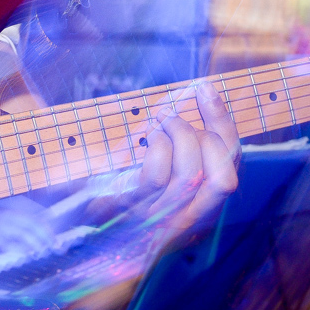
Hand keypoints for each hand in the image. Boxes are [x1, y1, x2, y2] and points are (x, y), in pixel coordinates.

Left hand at [132, 82, 240, 234]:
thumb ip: (188, 142)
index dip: (223, 124)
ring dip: (179, 135)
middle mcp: (188, 220)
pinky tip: (146, 139)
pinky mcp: (132, 212)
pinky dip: (157, 148)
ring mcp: (159, 219)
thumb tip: (202, 92)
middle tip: (173, 116)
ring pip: (190, 176)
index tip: (205, 89)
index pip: (230, 167)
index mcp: (202, 206)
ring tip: (159, 120)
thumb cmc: (125, 183)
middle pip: (223, 180)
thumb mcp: (164, 164)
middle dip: (203, 136)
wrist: (78, 215)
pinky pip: (156, 178)